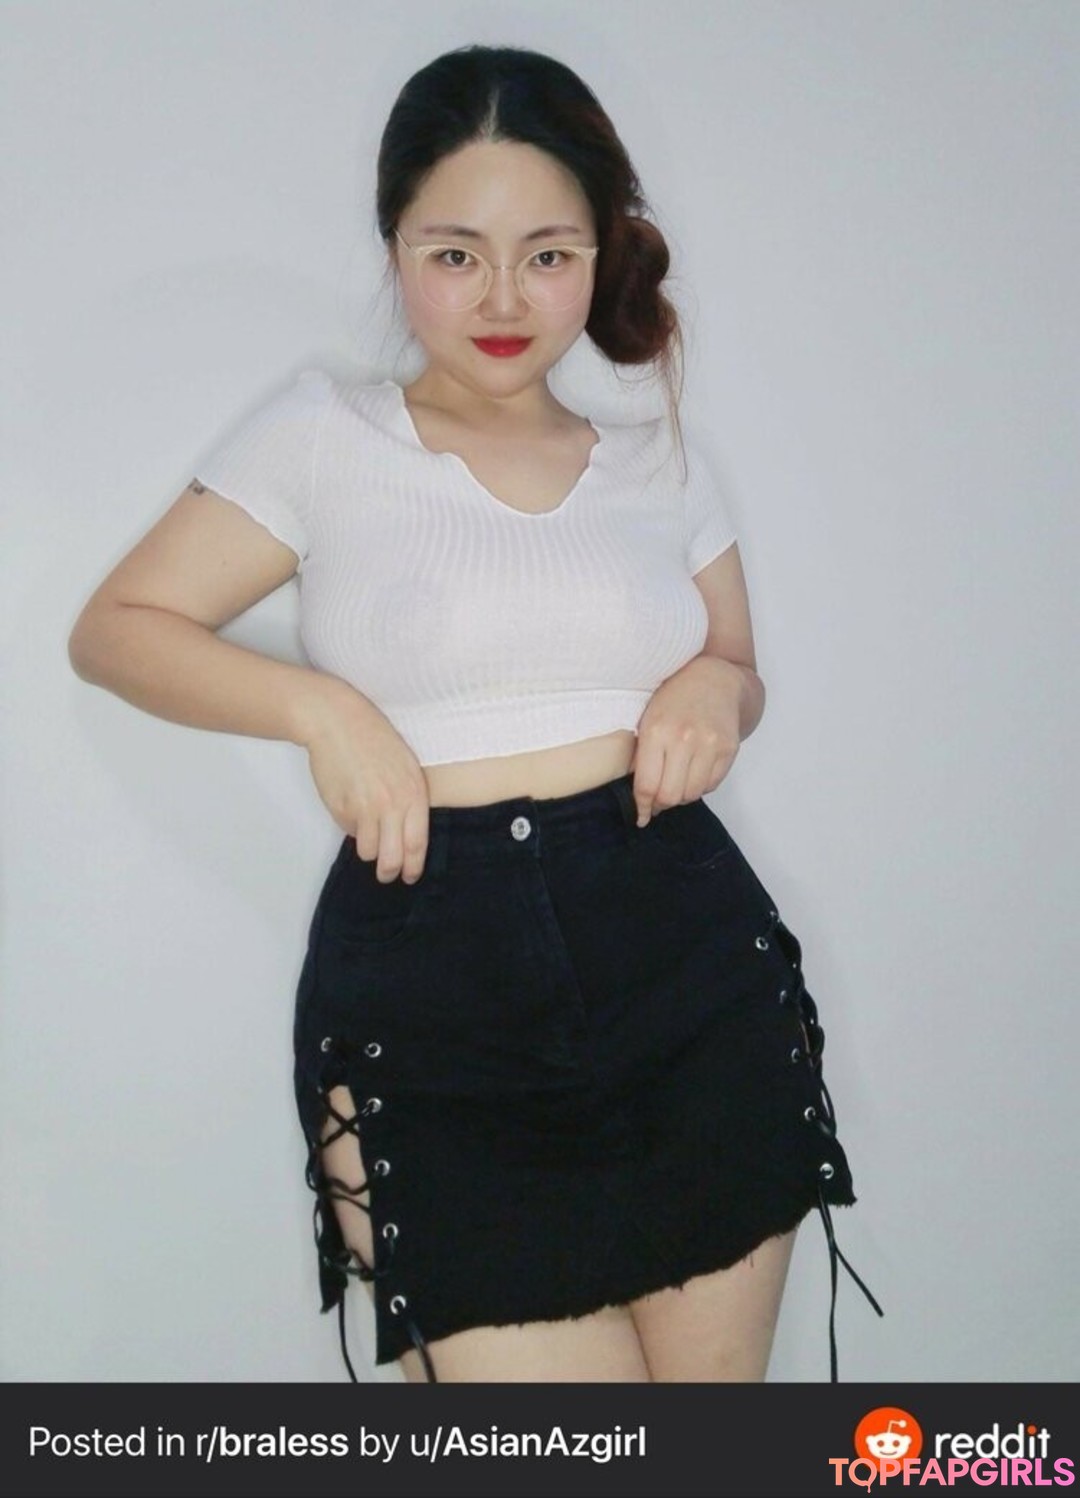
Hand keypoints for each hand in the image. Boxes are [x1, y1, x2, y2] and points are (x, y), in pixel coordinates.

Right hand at [301, 682, 429, 882]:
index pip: (417, 844)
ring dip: (368, 848)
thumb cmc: (375, 739)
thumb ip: (409, 799)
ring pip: (368, 851)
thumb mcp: (406, 765)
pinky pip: (349, 832)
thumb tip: (404, 833)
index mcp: (413, 793)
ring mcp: (364, 808)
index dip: (413, 866)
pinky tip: (351, 804)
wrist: (337, 721)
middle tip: (387, 875)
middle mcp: (391, 804)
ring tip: (367, 831)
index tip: (410, 875)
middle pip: (392, 858)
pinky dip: (351, 827)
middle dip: (389, 872)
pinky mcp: (340, 809)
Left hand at [630, 655, 746, 825]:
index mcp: (656, 731)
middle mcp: (683, 739)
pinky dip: (699, 787)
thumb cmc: (674, 698)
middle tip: (657, 802)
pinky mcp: (729, 749)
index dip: (642, 806)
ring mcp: (709, 744)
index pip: (646, 785)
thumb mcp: (648, 719)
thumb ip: (641, 754)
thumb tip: (639, 795)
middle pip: (670, 796)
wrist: (715, 679)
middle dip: (661, 805)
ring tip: (676, 783)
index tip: (641, 816)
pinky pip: (711, 785)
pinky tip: (693, 773)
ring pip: (692, 795)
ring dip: (681, 796)